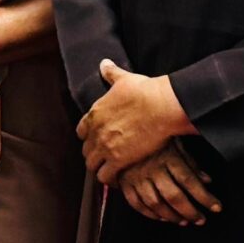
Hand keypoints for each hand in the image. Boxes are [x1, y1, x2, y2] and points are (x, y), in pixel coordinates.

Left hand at [80, 61, 193, 181]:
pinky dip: (110, 179)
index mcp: (94, 113)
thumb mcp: (124, 79)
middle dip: (94, 154)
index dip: (89, 137)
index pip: (82, 131)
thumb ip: (111, 73)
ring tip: (111, 171)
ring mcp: (104, 146)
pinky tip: (119, 179)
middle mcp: (95, 131)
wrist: (161, 106)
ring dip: (100, 168)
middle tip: (106, 158)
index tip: (99, 140)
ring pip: (92, 165)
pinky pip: (105, 176)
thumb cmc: (145, 91)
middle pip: (86, 149)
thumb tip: (104, 62)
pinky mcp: (117, 160)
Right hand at [114, 144, 222, 226]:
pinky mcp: (124, 182)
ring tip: (183, 221)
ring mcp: (136, 176)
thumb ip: (191, 162)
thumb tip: (207, 180)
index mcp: (167, 157)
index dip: (205, 197)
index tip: (216, 207)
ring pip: (155, 203)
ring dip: (172, 216)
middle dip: (190, 212)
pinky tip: (161, 217)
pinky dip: (150, 214)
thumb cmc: (151, 137)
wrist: (120, 132)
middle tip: (201, 220)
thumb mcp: (175, 142)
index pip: (190, 181)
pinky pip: (136, 203)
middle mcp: (152, 168)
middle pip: (174, 196)